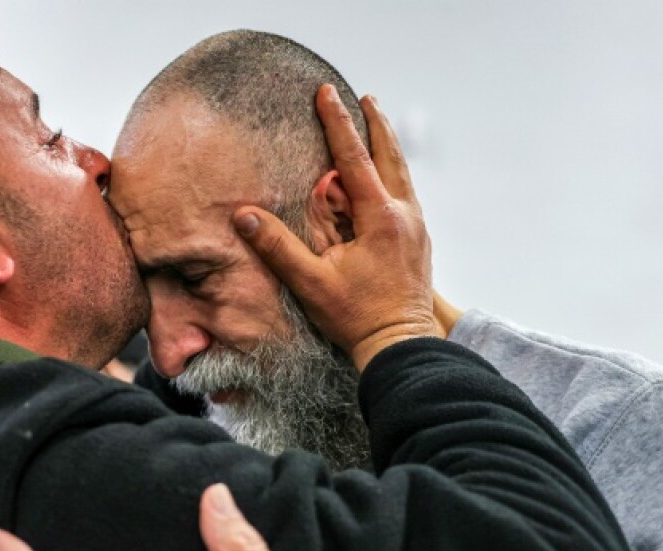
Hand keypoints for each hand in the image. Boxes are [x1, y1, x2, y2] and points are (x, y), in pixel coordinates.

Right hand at [234, 85, 439, 370]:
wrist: (401, 345)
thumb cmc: (356, 318)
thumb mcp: (310, 282)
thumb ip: (278, 247)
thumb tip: (244, 217)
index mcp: (380, 217)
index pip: (355, 157)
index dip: (338, 123)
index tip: (326, 93)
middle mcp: (404, 216)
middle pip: (390, 156)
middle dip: (376, 124)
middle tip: (365, 98)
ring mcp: (416, 229)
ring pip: (403, 175)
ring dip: (389, 147)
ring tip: (379, 127)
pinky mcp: (419, 244)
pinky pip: (407, 196)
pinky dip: (395, 175)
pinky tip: (388, 180)